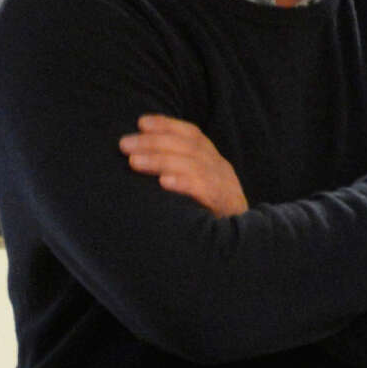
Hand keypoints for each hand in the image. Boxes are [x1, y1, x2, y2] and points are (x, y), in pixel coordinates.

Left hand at [119, 115, 246, 216]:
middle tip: (124, 144)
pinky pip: (205, 189)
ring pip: (193, 165)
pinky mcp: (225, 205)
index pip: (192, 135)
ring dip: (160, 160)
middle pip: (188, 146)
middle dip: (153, 142)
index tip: (141, 122)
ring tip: (134, 162)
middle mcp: (221, 169)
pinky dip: (183, 183)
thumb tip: (138, 160)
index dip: (167, 125)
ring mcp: (225, 186)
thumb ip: (179, 173)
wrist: (242, 245)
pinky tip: (164, 182)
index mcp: (214, 162)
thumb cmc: (210, 217)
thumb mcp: (199, 189)